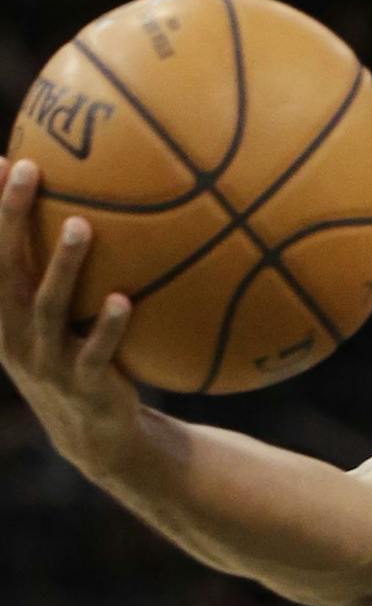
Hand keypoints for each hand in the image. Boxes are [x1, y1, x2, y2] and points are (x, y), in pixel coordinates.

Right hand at [0, 159, 140, 476]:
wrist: (95, 436)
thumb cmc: (82, 360)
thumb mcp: (65, 320)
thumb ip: (69, 276)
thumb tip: (103, 215)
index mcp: (5, 313)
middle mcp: (15, 333)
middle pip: (5, 266)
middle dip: (11, 217)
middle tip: (28, 169)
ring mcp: (48, 360)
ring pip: (50, 306)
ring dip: (65, 265)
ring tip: (82, 226)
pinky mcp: (86, 385)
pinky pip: (98, 351)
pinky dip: (109, 327)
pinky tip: (125, 300)